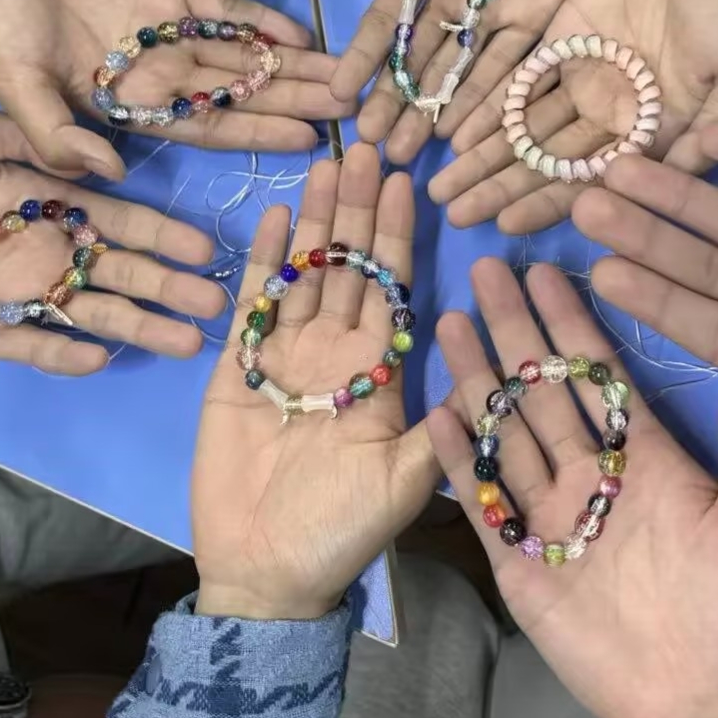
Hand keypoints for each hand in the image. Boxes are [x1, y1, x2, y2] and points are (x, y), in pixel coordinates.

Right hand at [0, 0, 353, 175]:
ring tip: (346, 73)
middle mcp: (165, 76)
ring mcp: (173, 32)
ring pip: (246, 53)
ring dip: (295, 64)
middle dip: (297, 100)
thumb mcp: (16, 89)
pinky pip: (226, 8)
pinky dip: (264, 18)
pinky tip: (305, 31)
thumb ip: (56, 134)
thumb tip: (110, 173)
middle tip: (354, 108)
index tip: (309, 140)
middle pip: (243, 93)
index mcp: (134, 106)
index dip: (258, 132)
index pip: (210, 126)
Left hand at [0, 111, 226, 373]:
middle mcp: (45, 251)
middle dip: (168, 288)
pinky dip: (62, 355)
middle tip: (217, 304)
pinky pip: (31, 346)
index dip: (161, 235)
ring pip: (89, 314)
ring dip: (137, 327)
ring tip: (186, 342)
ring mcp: (17, 295)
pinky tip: (98, 358)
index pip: (118, 222)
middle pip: (118, 274)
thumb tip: (99, 159)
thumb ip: (24, 134)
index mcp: (48, 203)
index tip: (203, 246)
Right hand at [191, 143, 436, 618]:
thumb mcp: (404, 483)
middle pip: (350, 265)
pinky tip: (271, 214)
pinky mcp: (238, 368)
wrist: (266, 571)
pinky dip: (261, 260)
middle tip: (366, 145)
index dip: (399, 235)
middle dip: (358, 208)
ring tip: (326, 162)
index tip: (407, 182)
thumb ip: (439, 431)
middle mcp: (336, 351)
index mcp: (379, 372)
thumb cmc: (341, 532)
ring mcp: (286, 356)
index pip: (395, 287)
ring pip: (305, 272)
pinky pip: (253, 304)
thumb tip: (479, 375)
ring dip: (315, 220)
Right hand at [333, 0, 649, 162]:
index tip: (340, 95)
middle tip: (372, 146)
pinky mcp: (542, 18)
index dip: (363, 57)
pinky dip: (486, 101)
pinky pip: (510, 67)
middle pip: (417, 59)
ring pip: (457, 74)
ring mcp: (497, 11)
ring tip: (405, 154)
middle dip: (393, 101)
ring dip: (431, 113)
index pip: (386, 18)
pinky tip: (461, 135)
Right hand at [427, 260, 717, 717]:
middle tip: (485, 270)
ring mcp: (552, 515)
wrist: (698, 699)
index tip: (546, 269)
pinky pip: (485, 501)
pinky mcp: (520, 559)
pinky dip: (460, 460)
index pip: (599, 374)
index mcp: (646, 458)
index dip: (571, 321)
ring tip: (452, 322)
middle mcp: (592, 474)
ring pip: (508, 432)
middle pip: (544, 390)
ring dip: (480, 378)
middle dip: (515, 330)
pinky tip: (437, 414)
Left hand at [429, 0, 717, 233]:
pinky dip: (489, 104)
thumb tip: (667, 188)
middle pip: (549, 161)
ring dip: (485, 156)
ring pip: (527, 127)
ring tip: (441, 186)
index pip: (594, 180)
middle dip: (500, 188)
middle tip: (451, 212)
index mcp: (657, 132)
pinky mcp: (564, 37)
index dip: (550, 203)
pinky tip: (453, 130)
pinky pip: (519, 78)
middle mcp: (613, 113)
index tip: (505, 225)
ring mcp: (585, 75)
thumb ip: (711, 133)